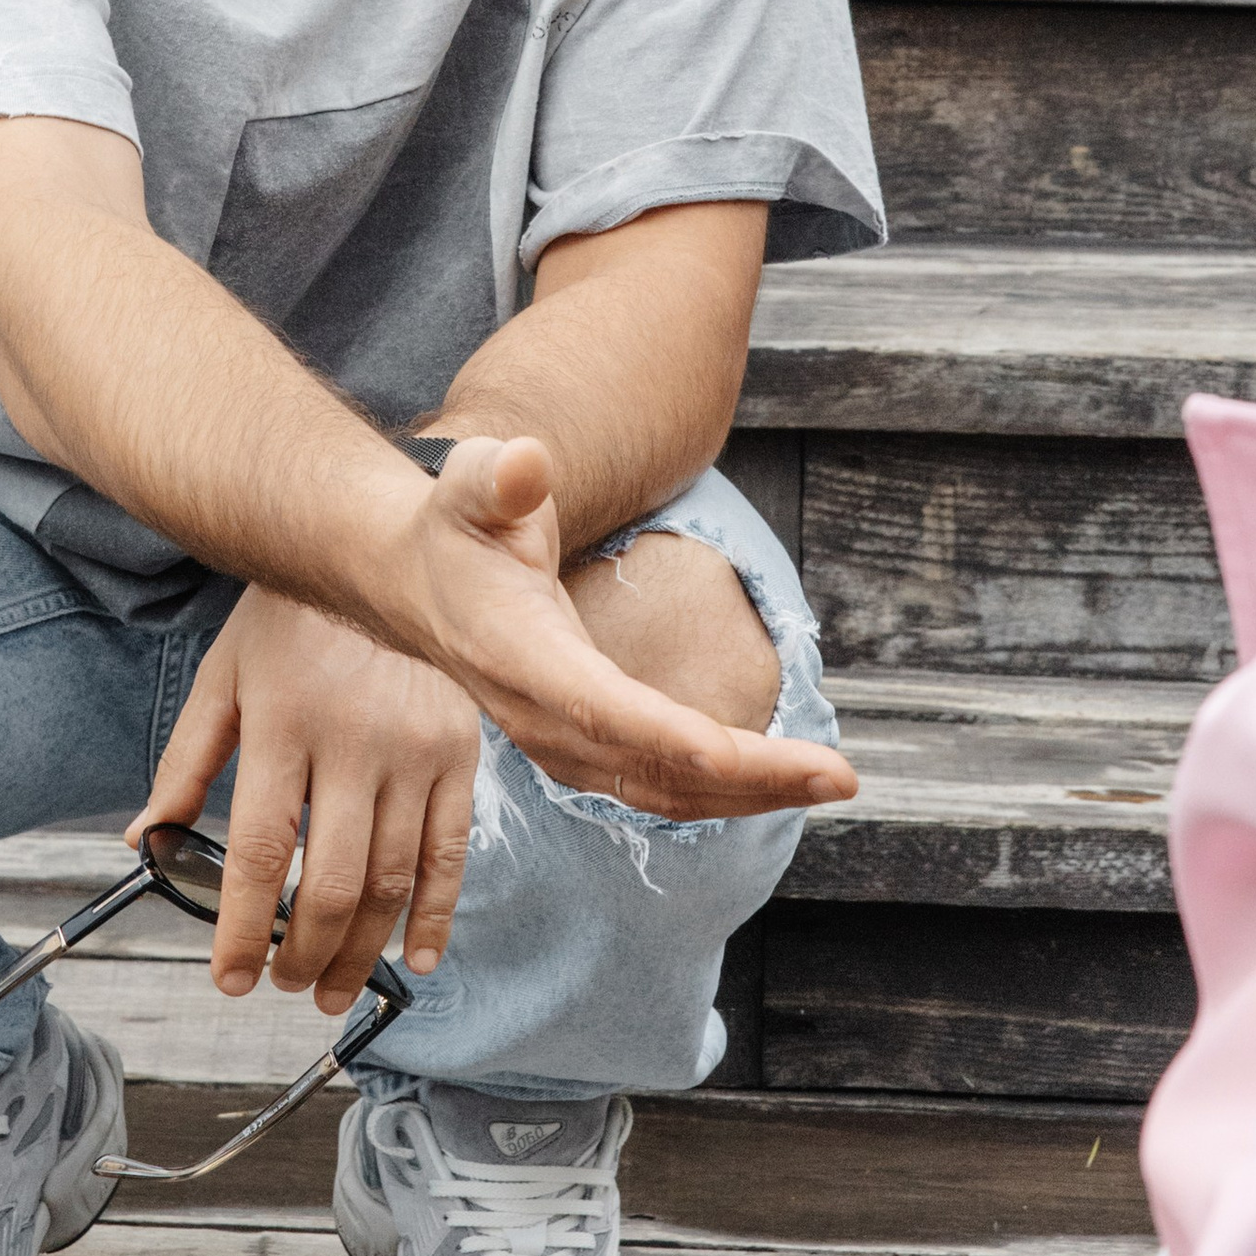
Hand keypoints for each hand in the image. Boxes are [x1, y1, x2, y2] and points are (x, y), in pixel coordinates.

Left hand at [133, 586, 480, 1008]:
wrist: (375, 547)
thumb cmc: (289, 618)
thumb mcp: (222, 677)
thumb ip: (184, 763)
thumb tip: (142, 841)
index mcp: (282, 724)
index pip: (257, 852)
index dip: (241, 929)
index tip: (230, 979)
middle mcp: (353, 741)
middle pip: (327, 881)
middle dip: (303, 953)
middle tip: (284, 987)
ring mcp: (415, 749)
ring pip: (389, 879)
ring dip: (361, 951)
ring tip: (332, 987)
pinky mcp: (461, 752)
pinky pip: (452, 852)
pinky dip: (437, 915)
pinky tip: (418, 960)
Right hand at [384, 434, 857, 822]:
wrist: (416, 583)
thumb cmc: (457, 527)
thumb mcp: (468, 485)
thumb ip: (497, 476)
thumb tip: (528, 462)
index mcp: (521, 655)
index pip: (603, 706)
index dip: (671, 734)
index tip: (735, 751)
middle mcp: (542, 718)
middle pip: (654, 767)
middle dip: (751, 776)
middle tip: (838, 773)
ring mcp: (561, 745)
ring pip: (666, 792)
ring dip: (752, 793)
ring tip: (830, 779)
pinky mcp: (581, 751)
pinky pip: (660, 788)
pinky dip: (723, 791)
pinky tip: (780, 779)